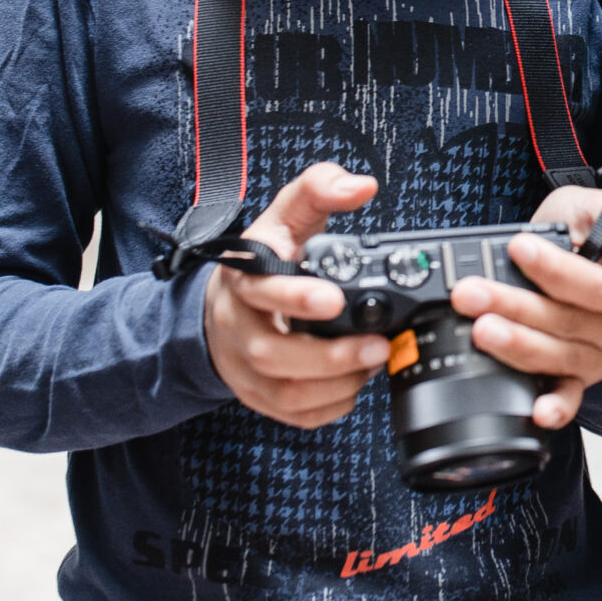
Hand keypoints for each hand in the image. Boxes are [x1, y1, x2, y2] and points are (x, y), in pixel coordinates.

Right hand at [203, 163, 391, 428]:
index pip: (261, 289)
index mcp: (244, 276)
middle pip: (272, 354)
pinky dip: (329, 406)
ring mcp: (245, 366)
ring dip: (336, 384)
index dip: (295, 297)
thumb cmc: (264, 258)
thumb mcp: (286, 214)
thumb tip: (360, 186)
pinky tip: (354, 385)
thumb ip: (320, 188)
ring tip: (374, 362)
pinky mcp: (258, 395)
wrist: (223, 304)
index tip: (334, 300)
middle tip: (378, 345)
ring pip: (284, 391)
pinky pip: (293, 414)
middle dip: (330, 356)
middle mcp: (240, 325)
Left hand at [445, 184, 601, 430]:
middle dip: (515, 304)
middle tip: (471, 292)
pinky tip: (537, 410)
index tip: (517, 246)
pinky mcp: (580, 379)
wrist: (576, 259)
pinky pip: (569, 397)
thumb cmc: (584, 233)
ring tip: (481, 329)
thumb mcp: (599, 209)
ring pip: (559, 355)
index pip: (596, 283)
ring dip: (516, 344)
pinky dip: (555, 406)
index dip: (554, 268)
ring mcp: (601, 356)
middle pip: (569, 320)